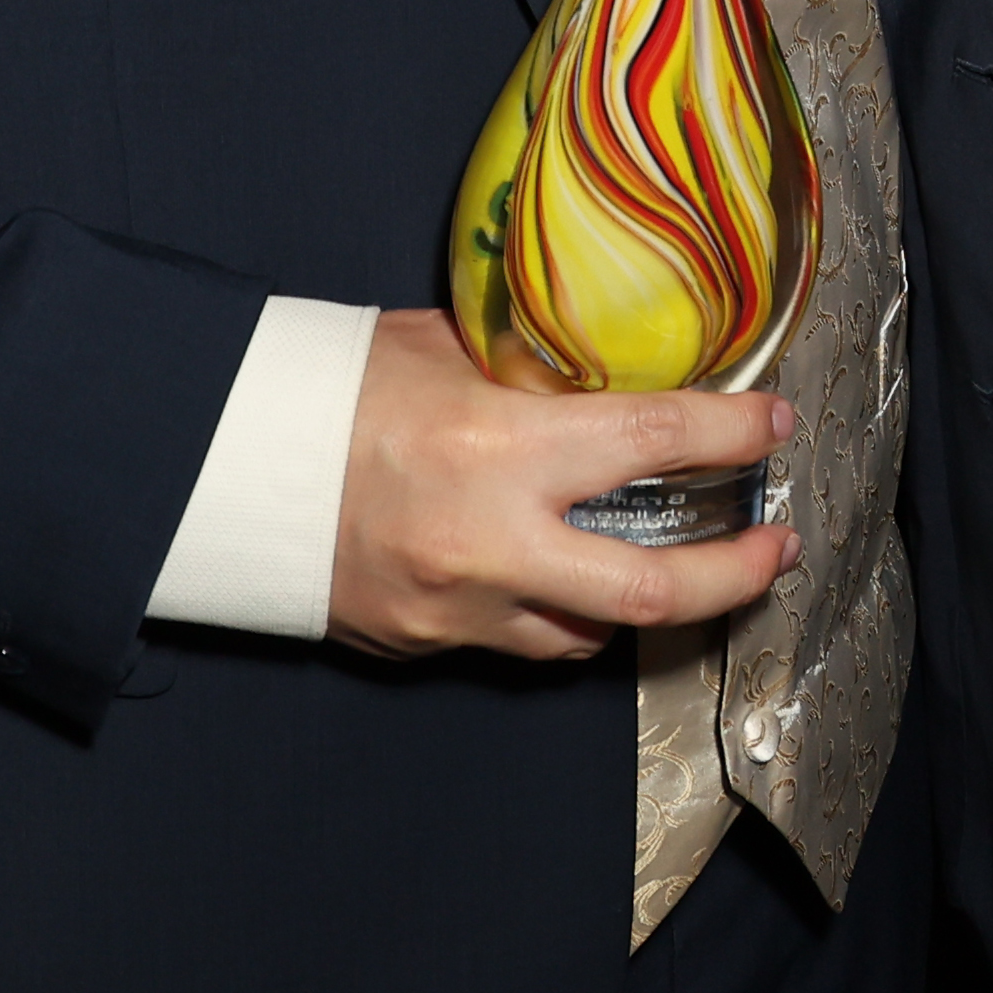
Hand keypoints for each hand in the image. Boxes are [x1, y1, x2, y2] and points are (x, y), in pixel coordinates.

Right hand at [326, 307, 799, 661]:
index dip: (730, 433)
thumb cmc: (326, 384)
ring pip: (591, 632)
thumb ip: (529, 366)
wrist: (216, 464)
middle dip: (736, 573)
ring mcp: (458, 608)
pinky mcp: (425, 644)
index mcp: (499, 447)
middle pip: (654, 587)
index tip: (773, 426)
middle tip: (776, 546)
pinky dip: (558, 613)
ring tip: (674, 565)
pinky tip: (568, 580)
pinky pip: (521, 640)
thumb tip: (603, 361)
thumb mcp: (443, 347)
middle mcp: (490, 541)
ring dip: (640, 600)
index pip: (655, 440)